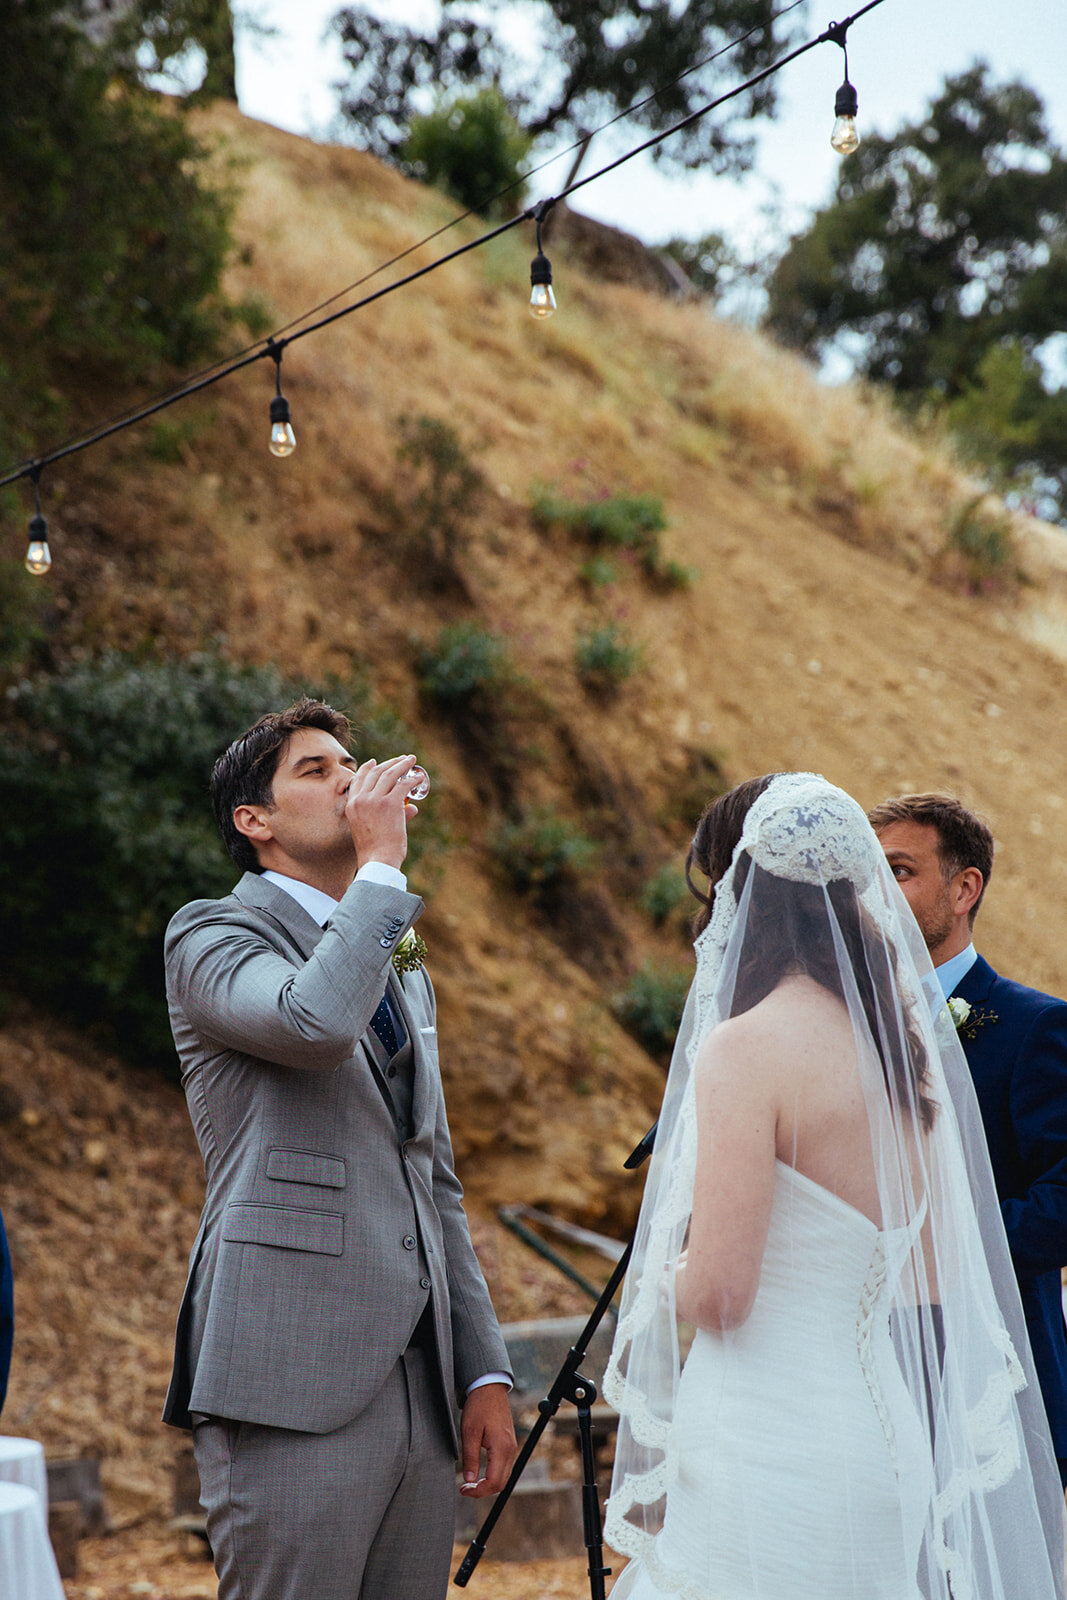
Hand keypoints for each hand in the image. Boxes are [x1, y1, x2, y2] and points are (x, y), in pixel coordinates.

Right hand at [342, 754, 420, 870]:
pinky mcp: (390, 804)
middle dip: (390, 763)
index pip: (358, 780)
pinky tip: (419, 778)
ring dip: (402, 765)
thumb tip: (412, 807)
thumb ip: (390, 814)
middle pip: (376, 773)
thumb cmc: (375, 851)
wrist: (378, 861)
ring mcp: (375, 800)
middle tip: (401, 759)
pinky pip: (404, 785)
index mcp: (352, 805)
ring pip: (390, 775)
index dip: (367, 768)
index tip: (374, 762)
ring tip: (411, 761)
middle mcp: (361, 800)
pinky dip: (412, 779)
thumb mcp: (371, 829)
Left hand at [458, 1383, 515, 1497]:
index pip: (493, 1482)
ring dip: (488, 1484)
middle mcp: (510, 1450)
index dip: (478, 1491)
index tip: (463, 1490)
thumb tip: (470, 1479)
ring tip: (471, 1482)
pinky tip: (481, 1472)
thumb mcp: (469, 1432)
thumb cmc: (479, 1406)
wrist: (489, 1388)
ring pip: (504, 1476)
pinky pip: (504, 1467)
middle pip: (501, 1483)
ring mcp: (511, 1447)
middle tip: (465, 1488)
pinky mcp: (509, 1443)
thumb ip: (470, 1458)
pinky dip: (494, 1475)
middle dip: (483, 1490)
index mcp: (502, 1448)